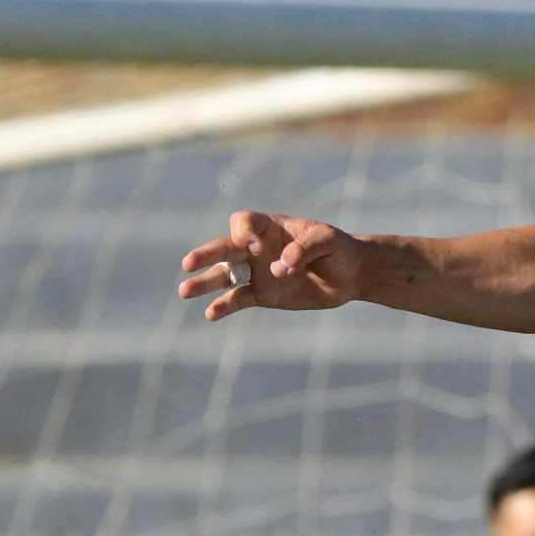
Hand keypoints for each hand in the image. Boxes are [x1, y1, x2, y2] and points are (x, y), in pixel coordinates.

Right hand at [180, 210, 367, 320]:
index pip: (243, 222)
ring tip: (184, 291)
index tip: (257, 249)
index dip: (244, 234)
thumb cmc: (338, 249)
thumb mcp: (328, 240)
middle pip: (224, 247)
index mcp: (270, 227)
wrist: (350, 275)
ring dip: (204, 283)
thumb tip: (279, 267)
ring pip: (223, 275)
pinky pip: (237, 299)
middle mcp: (256, 248)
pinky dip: (224, 306)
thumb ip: (305, 248)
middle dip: (206, 254)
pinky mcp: (262, 295)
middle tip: (188, 263)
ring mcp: (256, 272)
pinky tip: (211, 314)